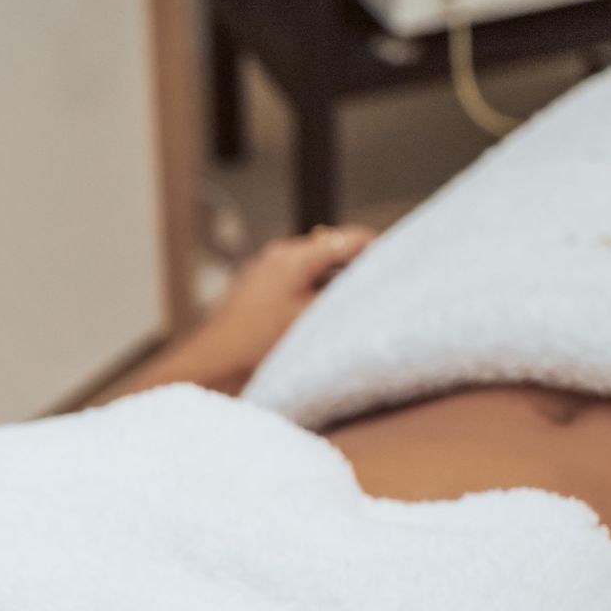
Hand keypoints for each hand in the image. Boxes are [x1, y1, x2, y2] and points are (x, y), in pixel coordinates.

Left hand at [197, 225, 374, 386]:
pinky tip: (322, 318)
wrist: (211, 370)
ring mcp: (263, 274)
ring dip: (334, 284)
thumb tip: (370, 282)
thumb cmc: (258, 344)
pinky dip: (313, 295)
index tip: (400, 262)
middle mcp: (276, 257)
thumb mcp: (312, 317)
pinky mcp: (254, 295)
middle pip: (331, 252)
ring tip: (355, 303)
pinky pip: (294, 286)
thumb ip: (343, 294)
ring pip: (313, 270)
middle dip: (357, 267)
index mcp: (293, 255)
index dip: (378, 249)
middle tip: (382, 285)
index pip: (349, 240)